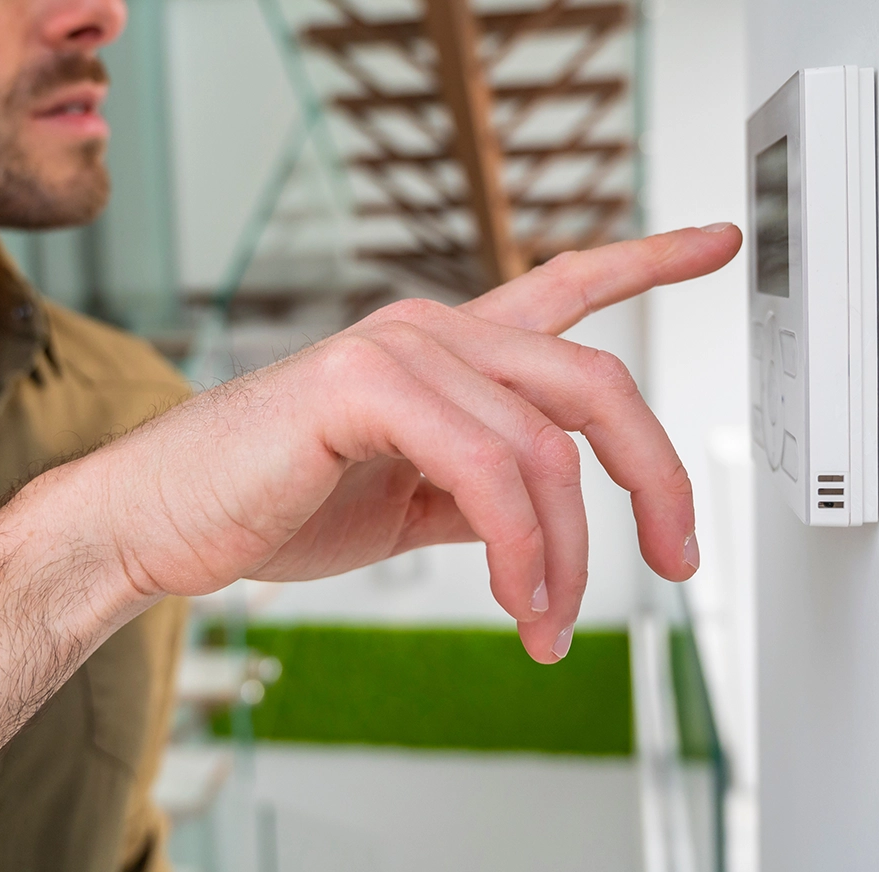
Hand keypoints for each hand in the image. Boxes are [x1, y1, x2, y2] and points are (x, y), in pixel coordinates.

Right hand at [89, 224, 741, 662]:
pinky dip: (521, 549)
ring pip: (547, 447)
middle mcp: (435, 330)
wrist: (161, 521)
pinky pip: (487, 470)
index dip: (649, 261)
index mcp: (451, 350)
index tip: (716, 243)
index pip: (566, 287)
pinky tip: (519, 600)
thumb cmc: (278, 501)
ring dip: (566, 554)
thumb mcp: (413, 495)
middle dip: (655, 477)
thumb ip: (484, 488)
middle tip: (677, 556)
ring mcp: (400, 349)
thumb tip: (548, 520)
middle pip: (594, 382)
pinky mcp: (362, 383)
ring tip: (549, 621)